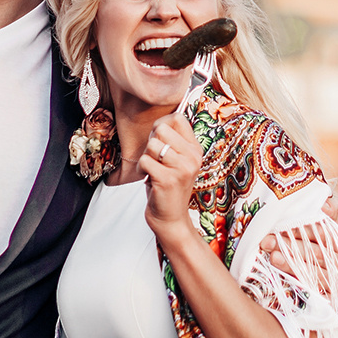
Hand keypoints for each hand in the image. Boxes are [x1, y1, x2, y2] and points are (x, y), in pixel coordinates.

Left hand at [140, 110, 201, 246]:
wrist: (171, 219)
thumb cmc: (168, 187)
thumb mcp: (176, 161)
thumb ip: (171, 141)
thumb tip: (160, 121)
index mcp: (195, 149)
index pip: (177, 118)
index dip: (162, 126)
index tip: (161, 142)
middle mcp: (193, 157)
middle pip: (162, 127)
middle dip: (152, 141)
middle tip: (156, 159)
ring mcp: (182, 168)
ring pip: (152, 144)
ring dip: (146, 157)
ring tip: (153, 170)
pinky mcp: (168, 179)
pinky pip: (144, 161)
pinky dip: (141, 169)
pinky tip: (149, 179)